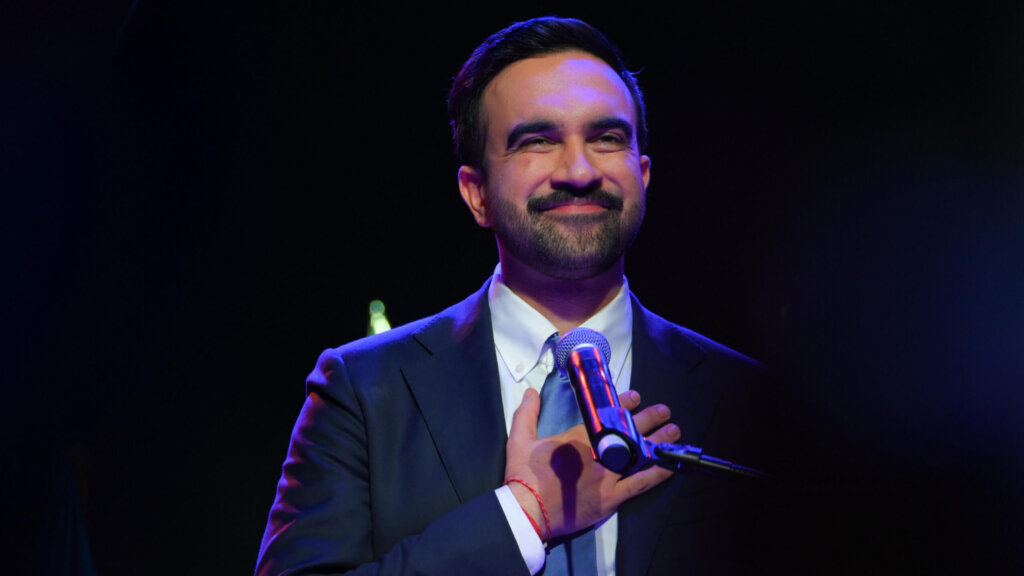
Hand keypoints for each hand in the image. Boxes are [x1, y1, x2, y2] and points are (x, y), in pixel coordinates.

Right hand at [504, 388, 679, 539]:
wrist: (527, 510)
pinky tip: (669, 465)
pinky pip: (639, 484)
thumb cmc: (524, 475)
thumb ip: (527, 413)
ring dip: (657, 442)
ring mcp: (607, 477)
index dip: (623, 404)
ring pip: (638, 455)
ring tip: (673, 431)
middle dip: (647, 419)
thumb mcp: (519, 439)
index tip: (635, 396)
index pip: (606, 416)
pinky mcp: (611, 499)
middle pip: (628, 433)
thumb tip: (531, 392)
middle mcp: (597, 454)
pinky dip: (656, 474)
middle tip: (663, 410)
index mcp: (578, 438)